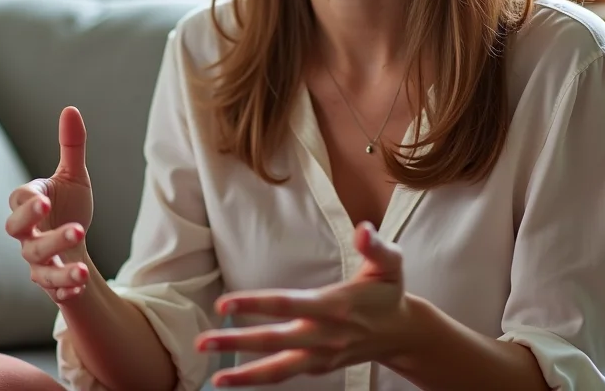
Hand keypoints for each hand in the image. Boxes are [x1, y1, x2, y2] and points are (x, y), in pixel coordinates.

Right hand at [5, 106, 95, 302]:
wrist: (73, 246)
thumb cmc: (67, 206)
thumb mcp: (74, 176)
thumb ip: (71, 146)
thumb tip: (71, 109)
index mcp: (30, 202)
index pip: (18, 199)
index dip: (28, 202)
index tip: (45, 200)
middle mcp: (27, 232)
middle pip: (19, 234)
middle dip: (41, 232)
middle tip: (74, 230)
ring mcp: (35, 258)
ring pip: (37, 265)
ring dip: (59, 267)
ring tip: (82, 270)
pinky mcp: (48, 279)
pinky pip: (51, 287)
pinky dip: (64, 287)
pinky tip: (80, 284)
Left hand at [195, 221, 412, 386]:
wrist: (402, 334)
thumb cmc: (388, 292)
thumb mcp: (390, 264)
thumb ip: (376, 246)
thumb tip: (363, 229)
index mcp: (335, 306)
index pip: (288, 305)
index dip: (255, 304)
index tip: (224, 304)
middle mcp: (325, 336)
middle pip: (275, 342)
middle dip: (237, 343)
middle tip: (202, 342)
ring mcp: (321, 356)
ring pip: (279, 370)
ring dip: (244, 375)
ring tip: (214, 378)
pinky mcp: (318, 366)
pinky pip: (284, 375)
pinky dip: (258, 379)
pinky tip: (232, 378)